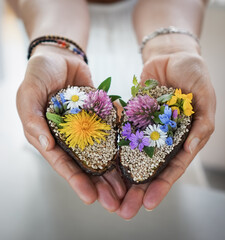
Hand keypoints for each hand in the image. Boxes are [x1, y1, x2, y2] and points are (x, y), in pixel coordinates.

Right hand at [16, 47, 125, 210]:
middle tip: (116, 201)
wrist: (60, 56)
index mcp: (52, 136)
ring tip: (130, 184)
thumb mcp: (29, 94)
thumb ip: (33, 120)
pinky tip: (136, 152)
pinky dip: (123, 139)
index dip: (76, 181)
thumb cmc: (39, 74)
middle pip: (87, 163)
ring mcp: (89, 126)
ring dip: (115, 168)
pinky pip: (114, 128)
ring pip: (103, 151)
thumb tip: (45, 145)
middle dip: (100, 182)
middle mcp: (72, 136)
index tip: (90, 198)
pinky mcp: (102, 114)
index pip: (64, 164)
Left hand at [116, 35, 215, 218]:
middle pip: (149, 168)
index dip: (162, 186)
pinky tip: (101, 163)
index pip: (172, 167)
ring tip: (108, 194)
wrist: (171, 55)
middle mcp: (162, 137)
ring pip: (132, 155)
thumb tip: (191, 147)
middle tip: (124, 210)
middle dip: (138, 189)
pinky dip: (112, 147)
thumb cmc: (193, 74)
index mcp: (181, 138)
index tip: (150, 204)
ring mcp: (145, 127)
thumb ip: (202, 123)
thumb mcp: (205, 97)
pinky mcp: (131, 116)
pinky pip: (121, 132)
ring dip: (122, 175)